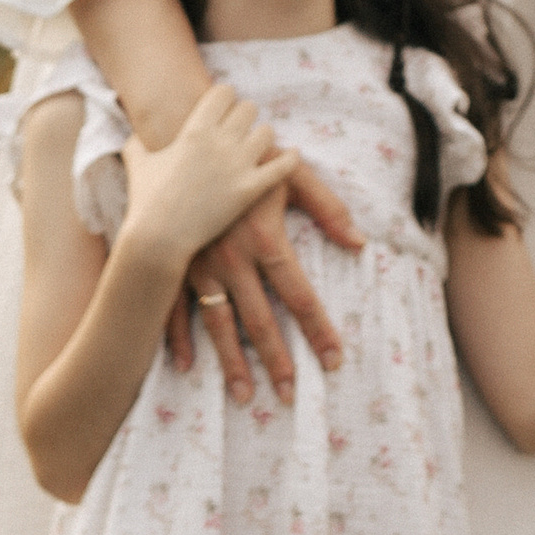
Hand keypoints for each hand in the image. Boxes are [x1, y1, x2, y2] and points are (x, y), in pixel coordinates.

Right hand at [119, 84, 291, 275]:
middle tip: (239, 129)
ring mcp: (237, 165)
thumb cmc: (144, 202)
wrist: (157, 240)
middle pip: (249, 109)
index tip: (222, 108)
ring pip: (267, 132)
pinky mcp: (250, 189)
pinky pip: (283, 165)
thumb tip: (138, 134)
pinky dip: (290, 159)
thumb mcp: (138, 164)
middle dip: (243, 117)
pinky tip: (292, 156)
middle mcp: (220, 142)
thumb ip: (137, 143)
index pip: (224, 92)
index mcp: (194, 130)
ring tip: (255, 146)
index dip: (224, 99)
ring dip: (261, 137)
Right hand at [172, 155, 362, 403]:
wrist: (189, 139)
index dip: (318, 328)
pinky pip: (175, 311)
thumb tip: (360, 244)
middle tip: (289, 396)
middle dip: (277, 360)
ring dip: (232, 363)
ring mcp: (199, 266)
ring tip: (246, 395)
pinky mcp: (173, 266)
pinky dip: (178, 341)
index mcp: (265, 239)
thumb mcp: (294, 174)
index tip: (333, 359)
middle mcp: (232, 260)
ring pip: (218, 325)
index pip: (299, 294)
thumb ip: (330, 207)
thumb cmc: (249, 156)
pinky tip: (187, 368)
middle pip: (259, 321)